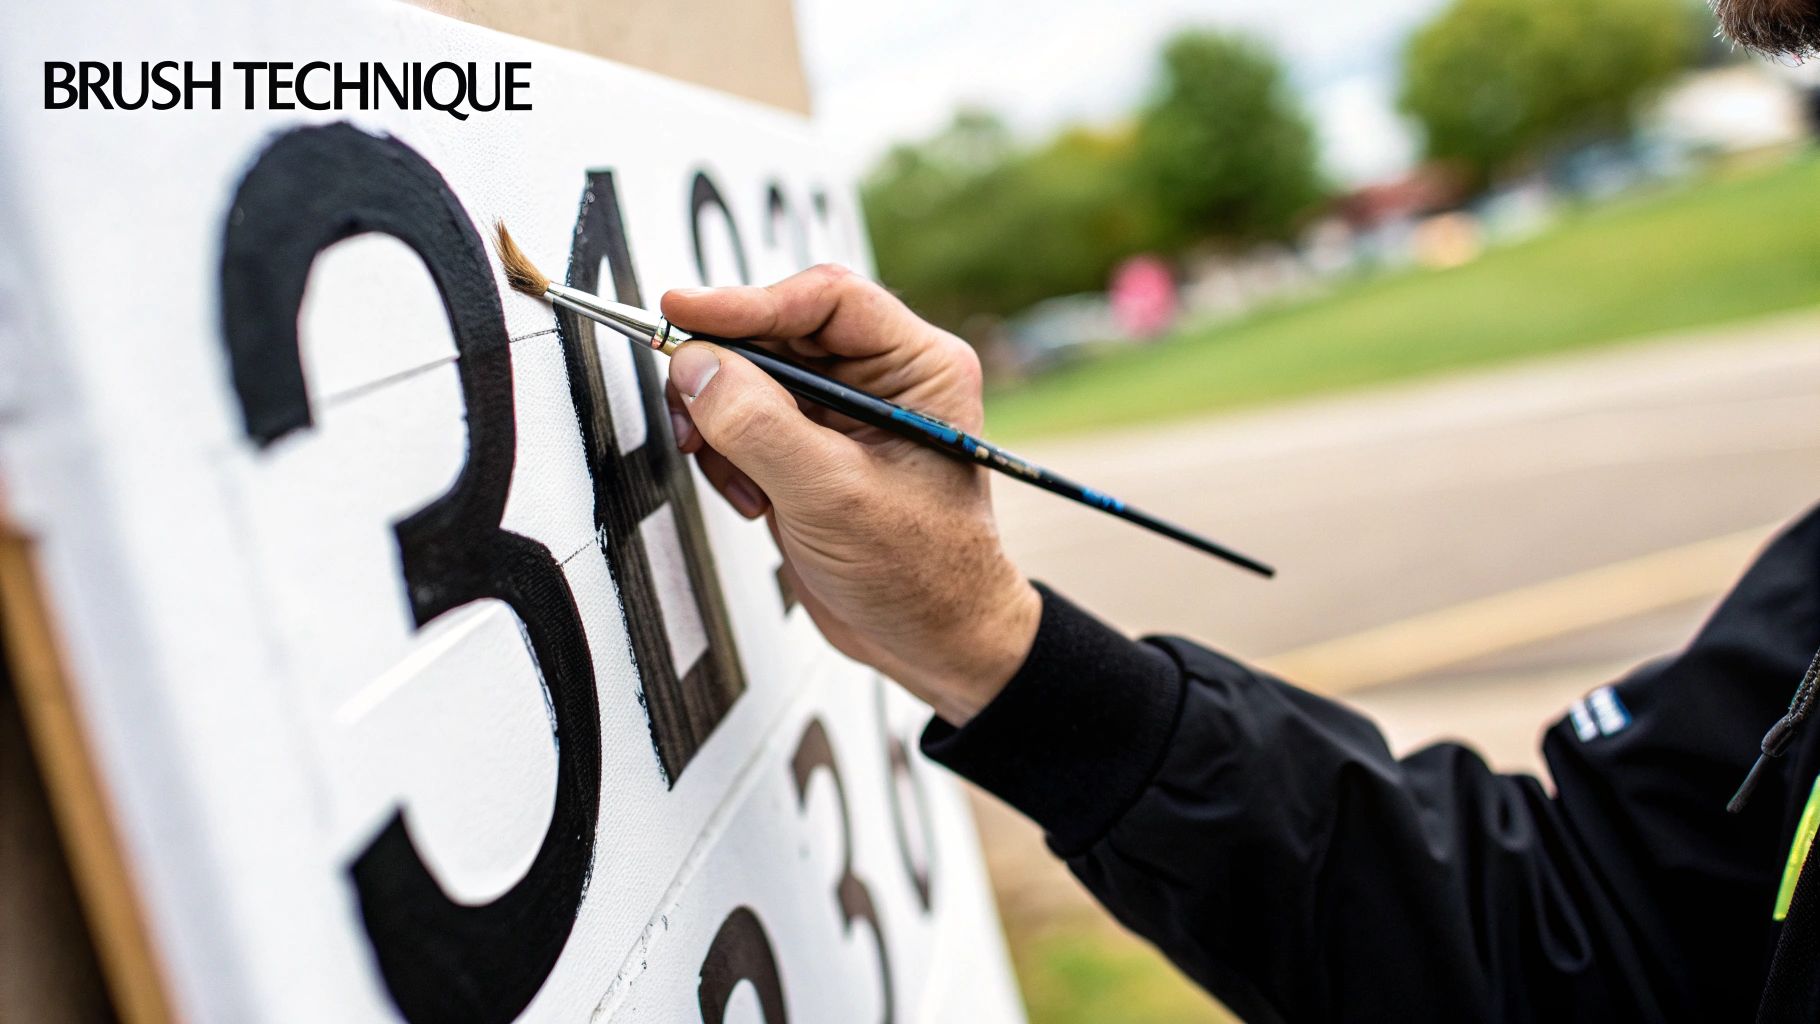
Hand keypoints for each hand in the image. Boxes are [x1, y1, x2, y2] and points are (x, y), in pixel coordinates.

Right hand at [661, 265, 1039, 724]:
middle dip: (726, 372)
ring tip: (741, 480)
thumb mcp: (833, 497)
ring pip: (748, 376)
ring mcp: (840, 415)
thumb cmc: (922, 574)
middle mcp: (882, 378)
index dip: (747, 302)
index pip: (824, 300)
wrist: (929, 643)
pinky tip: (752, 499)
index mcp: (919, 366)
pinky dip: (726, 453)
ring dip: (722, 423)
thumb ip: (759, 426)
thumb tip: (695, 367)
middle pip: (776, 332)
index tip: (682, 311)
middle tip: (687, 405)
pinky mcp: (807, 449)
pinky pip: (741, 420)